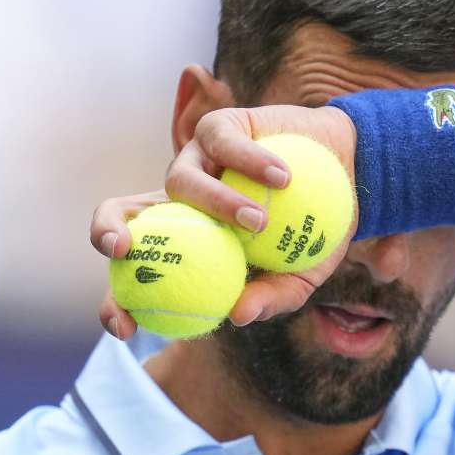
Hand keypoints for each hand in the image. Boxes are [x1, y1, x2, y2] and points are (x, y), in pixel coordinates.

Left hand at [91, 105, 357, 339]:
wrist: (348, 171)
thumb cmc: (319, 229)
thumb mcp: (302, 272)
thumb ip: (274, 296)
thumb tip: (238, 316)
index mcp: (183, 243)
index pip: (135, 275)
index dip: (114, 303)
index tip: (125, 327)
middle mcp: (177, 202)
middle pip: (117, 213)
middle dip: (106, 232)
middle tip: (124, 251)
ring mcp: (195, 161)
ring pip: (180, 179)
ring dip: (217, 203)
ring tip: (259, 220)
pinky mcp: (218, 127)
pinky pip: (223, 143)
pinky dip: (252, 162)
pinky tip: (282, 178)